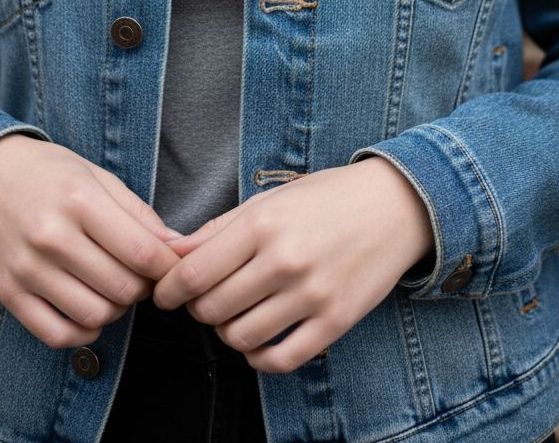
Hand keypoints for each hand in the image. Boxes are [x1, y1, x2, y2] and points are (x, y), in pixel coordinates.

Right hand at [0, 134, 183, 348]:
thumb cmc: (48, 173)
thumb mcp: (96, 175)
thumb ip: (137, 213)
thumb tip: (177, 247)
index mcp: (79, 199)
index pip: (142, 252)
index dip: (168, 267)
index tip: (175, 267)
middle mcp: (51, 236)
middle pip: (122, 288)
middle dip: (145, 288)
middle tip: (142, 275)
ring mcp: (27, 269)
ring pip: (95, 316)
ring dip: (117, 310)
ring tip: (115, 289)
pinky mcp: (9, 295)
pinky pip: (57, 335)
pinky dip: (84, 333)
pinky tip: (90, 312)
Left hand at [152, 158, 434, 372]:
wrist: (394, 206)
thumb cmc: (326, 198)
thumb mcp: (270, 200)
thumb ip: (218, 229)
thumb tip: (171, 252)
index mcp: (263, 223)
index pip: (194, 273)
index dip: (169, 290)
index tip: (164, 294)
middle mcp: (285, 260)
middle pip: (212, 308)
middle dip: (198, 309)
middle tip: (204, 300)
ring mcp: (312, 294)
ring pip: (241, 337)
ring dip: (226, 333)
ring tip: (233, 316)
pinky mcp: (335, 321)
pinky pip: (281, 359)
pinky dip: (258, 358)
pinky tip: (257, 341)